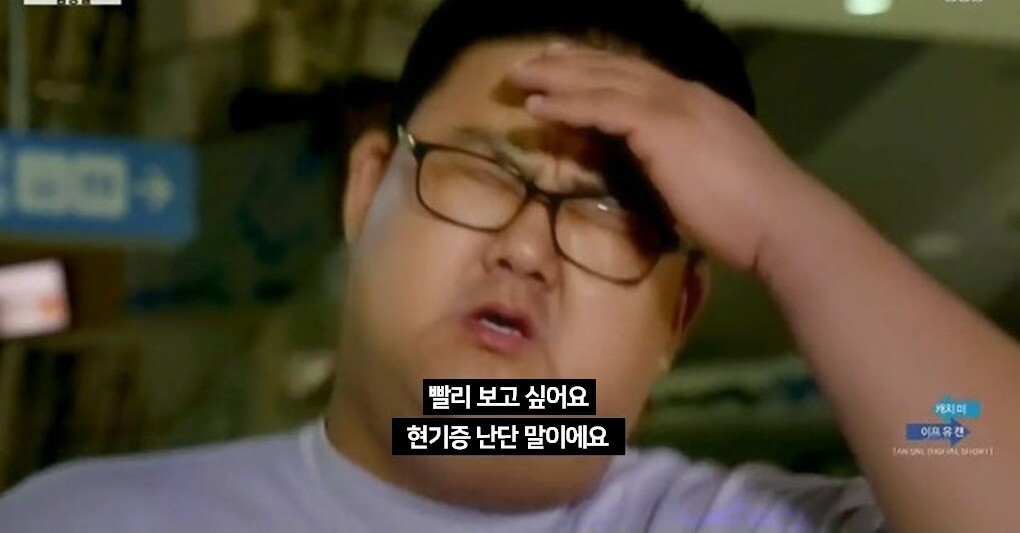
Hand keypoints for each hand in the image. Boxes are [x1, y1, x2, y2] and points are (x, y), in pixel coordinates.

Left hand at [508, 42, 822, 272]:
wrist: (781, 222)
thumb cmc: (751, 217)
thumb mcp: (711, 180)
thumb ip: (681, 167)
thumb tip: (660, 178)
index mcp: (698, 107)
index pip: (641, 78)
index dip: (602, 69)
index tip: (570, 64)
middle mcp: (685, 96)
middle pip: (617, 69)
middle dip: (572, 62)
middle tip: (535, 59)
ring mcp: (674, 107)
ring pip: (604, 81)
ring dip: (557, 77)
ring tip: (520, 76)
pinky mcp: (662, 127)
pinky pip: (602, 107)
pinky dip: (567, 104)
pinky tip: (538, 107)